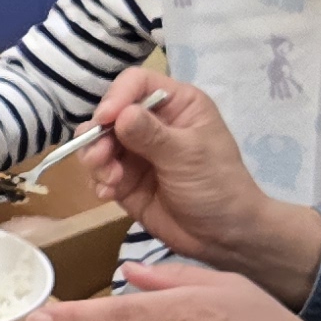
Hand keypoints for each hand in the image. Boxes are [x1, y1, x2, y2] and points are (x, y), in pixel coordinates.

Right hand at [77, 70, 320, 299]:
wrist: (224, 236)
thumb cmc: (217, 185)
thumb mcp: (188, 155)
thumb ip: (151, 134)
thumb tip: (119, 114)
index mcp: (177, 105)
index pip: (136, 84)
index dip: (116, 97)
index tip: (105, 120)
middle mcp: (153, 123)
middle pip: (110, 114)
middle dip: (99, 135)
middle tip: (101, 159)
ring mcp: (137, 152)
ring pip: (99, 143)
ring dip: (97, 160)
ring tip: (109, 181)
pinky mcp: (125, 180)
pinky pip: (100, 173)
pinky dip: (98, 181)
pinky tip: (109, 194)